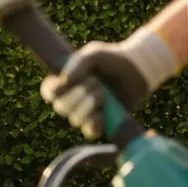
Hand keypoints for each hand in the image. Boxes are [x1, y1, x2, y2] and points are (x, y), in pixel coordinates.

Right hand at [40, 28, 178, 138]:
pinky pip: (89, 131)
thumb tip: (63, 82)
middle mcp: (72, 98)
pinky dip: (94, 124)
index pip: (47, 91)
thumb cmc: (114, 58)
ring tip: (105, 93)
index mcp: (65, 81)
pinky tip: (101, 114)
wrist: (139, 69)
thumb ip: (77, 64)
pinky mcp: (101, 122)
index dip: (52, 91)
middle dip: (79, 94)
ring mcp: (86, 111)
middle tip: (96, 82)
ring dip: (90, 104)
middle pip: (60, 107)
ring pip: (74, 119)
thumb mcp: (94, 54)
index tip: (64, 84)